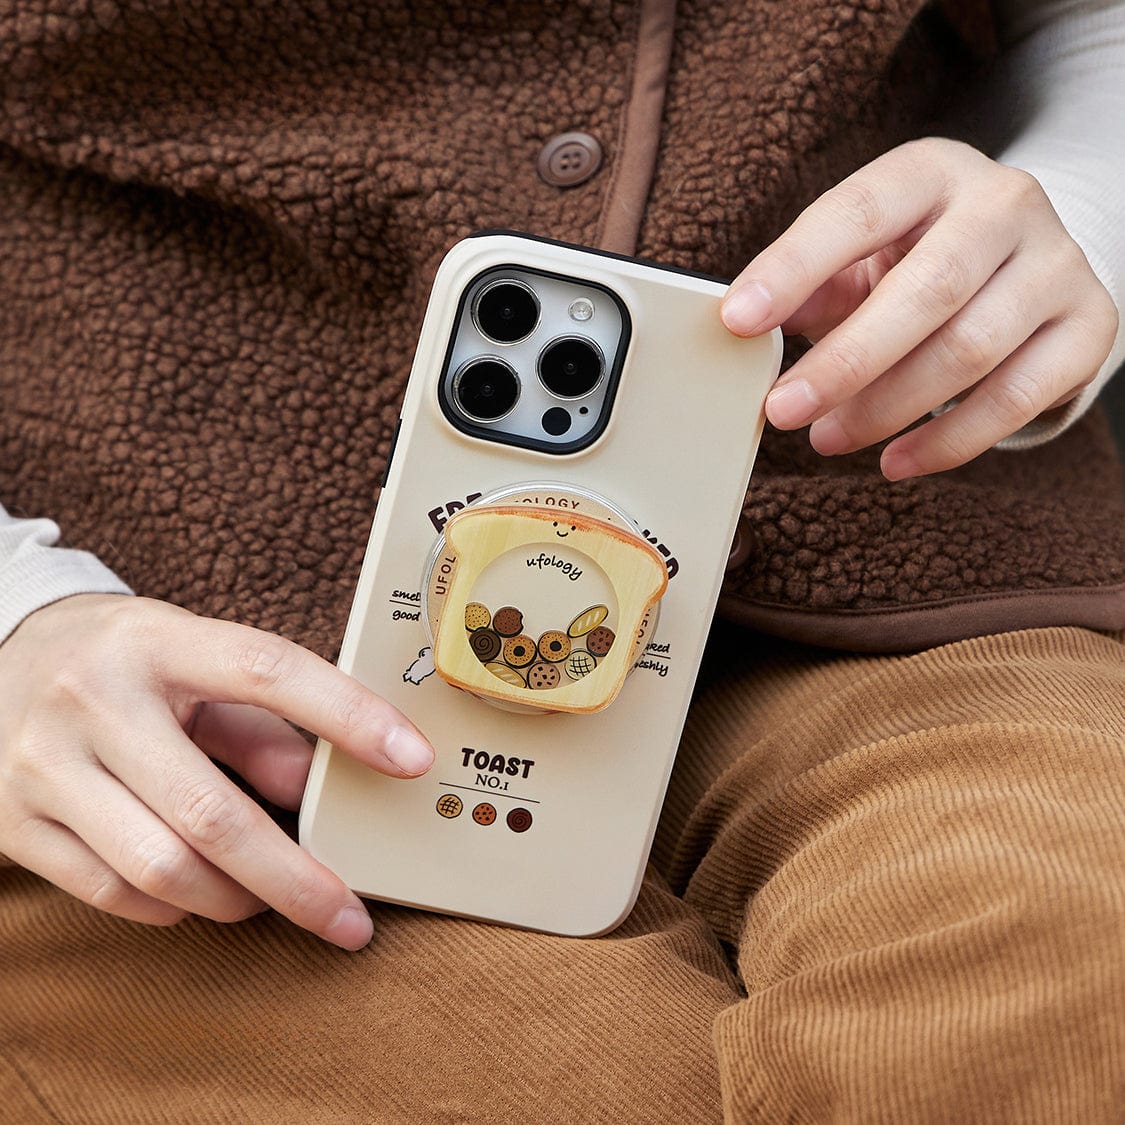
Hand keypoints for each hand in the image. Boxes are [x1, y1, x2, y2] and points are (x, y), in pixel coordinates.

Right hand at [0, 594, 433, 948]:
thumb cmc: (125, 660)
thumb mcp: (194, 662)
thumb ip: (259, 721)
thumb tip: (316, 785)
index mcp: (156, 643)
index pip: (267, 670)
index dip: (348, 715)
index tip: (413, 758)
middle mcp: (94, 700)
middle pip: (212, 812)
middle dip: (297, 879)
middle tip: (352, 915)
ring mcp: (44, 766)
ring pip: (161, 868)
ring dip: (239, 900)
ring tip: (281, 900)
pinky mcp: (14, 822)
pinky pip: (111, 892)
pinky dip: (175, 907)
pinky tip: (206, 894)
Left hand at [721, 137, 1118, 477]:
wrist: (1026, 264)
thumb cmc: (918, 260)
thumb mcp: (861, 256)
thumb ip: (810, 284)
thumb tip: (747, 326)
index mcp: (931, 172)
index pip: (857, 211)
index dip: (793, 267)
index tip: (737, 321)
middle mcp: (1005, 204)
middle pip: (927, 289)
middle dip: (845, 362)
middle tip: (783, 411)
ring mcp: (1056, 264)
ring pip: (969, 349)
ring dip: (886, 409)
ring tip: (826, 439)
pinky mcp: (1087, 328)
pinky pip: (1017, 399)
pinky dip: (947, 442)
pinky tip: (894, 462)